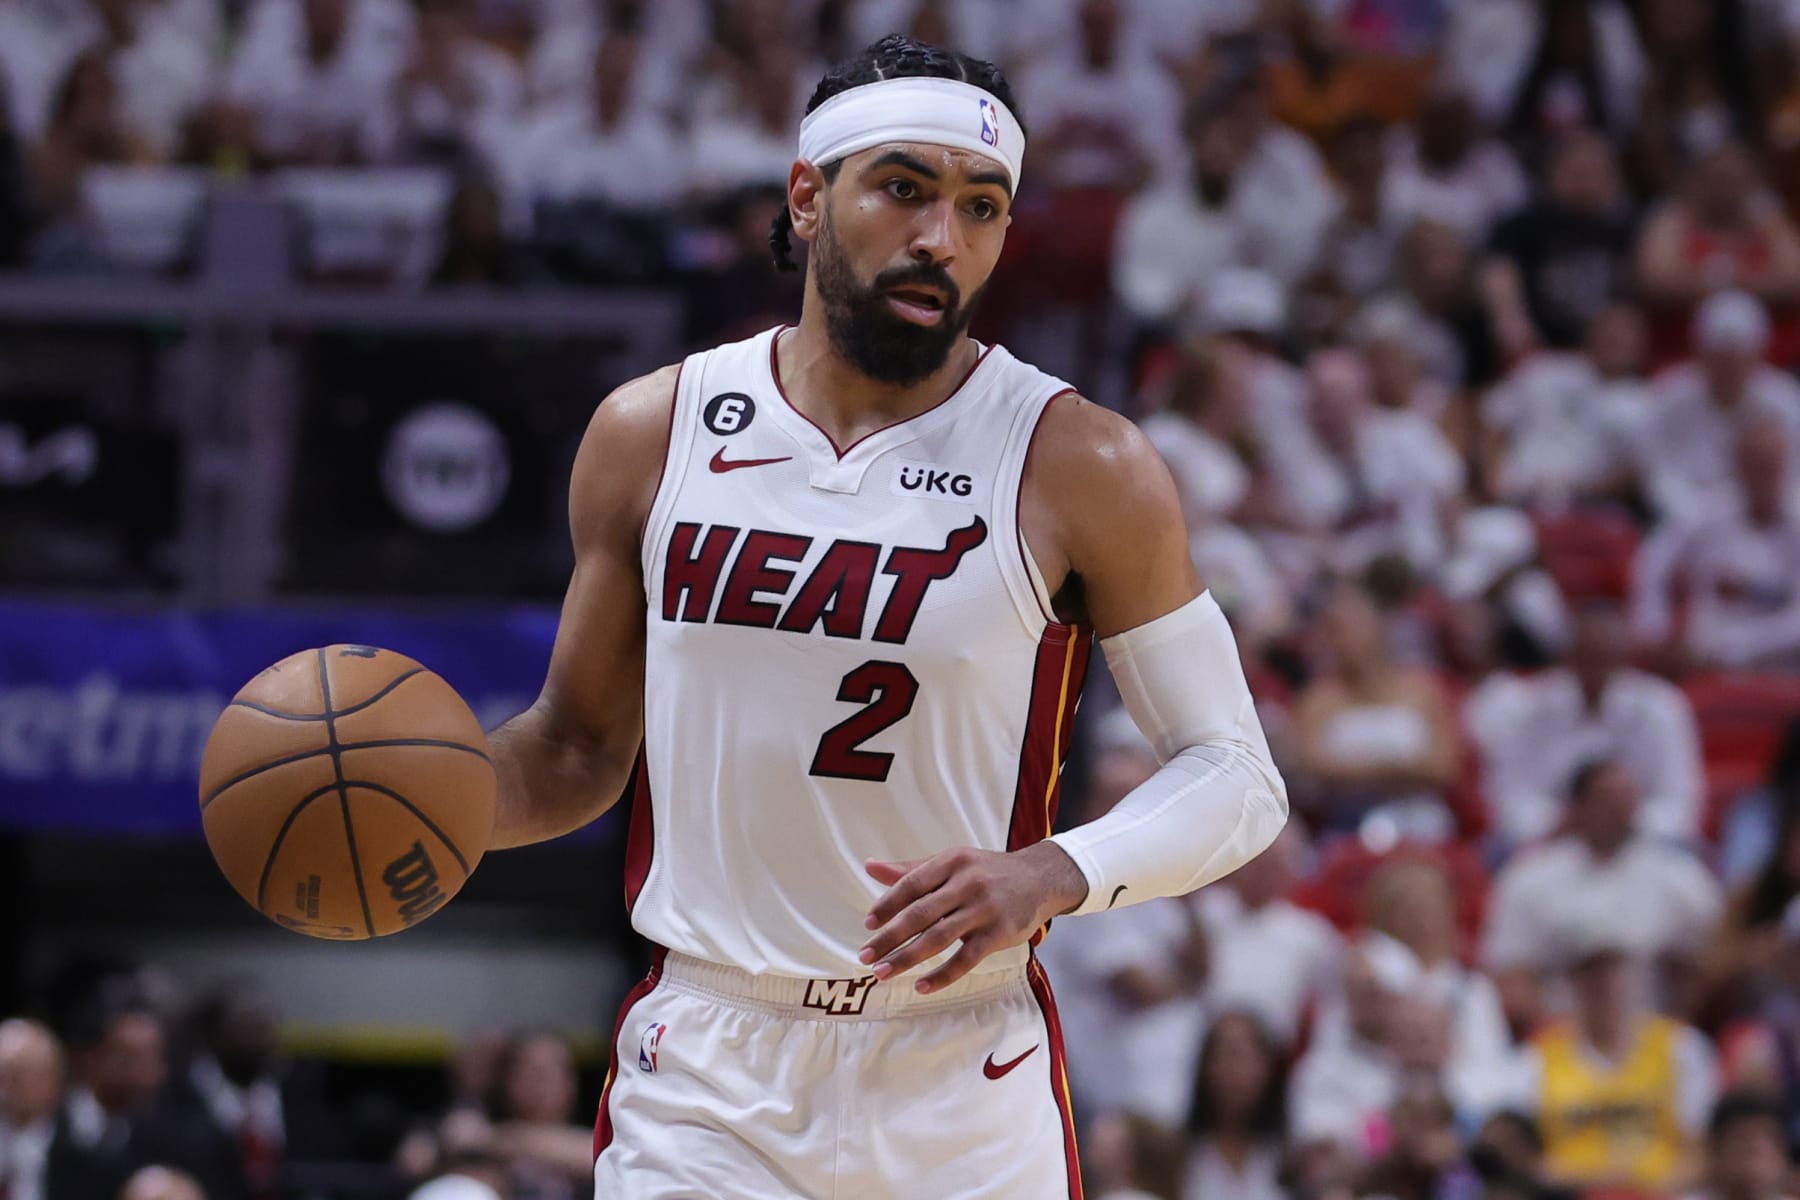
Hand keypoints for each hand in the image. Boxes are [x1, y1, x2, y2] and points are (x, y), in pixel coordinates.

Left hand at [860, 841, 1088, 992]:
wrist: (1040, 878)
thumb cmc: (986, 872)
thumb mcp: (952, 863)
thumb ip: (911, 870)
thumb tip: (870, 866)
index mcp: (951, 862)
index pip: (911, 884)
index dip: (887, 905)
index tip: (867, 925)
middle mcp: (967, 883)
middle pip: (920, 913)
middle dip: (889, 937)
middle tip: (865, 956)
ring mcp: (984, 909)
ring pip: (938, 938)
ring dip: (907, 958)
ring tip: (883, 973)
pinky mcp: (999, 933)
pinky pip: (966, 959)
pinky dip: (942, 975)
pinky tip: (921, 986)